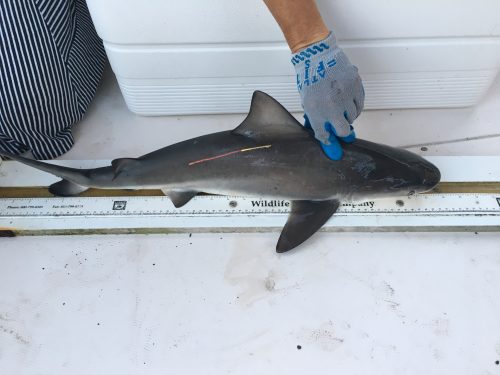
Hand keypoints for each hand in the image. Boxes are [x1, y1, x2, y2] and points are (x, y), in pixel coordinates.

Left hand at [292, 32, 363, 159]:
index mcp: (315, 111)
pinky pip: (360, 104)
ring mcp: (345, 96)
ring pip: (353, 116)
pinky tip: (348, 99)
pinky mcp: (355, 86)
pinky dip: (355, 104)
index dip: (329, 140)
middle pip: (343, 130)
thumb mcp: (308, 102)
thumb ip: (316, 119)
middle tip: (340, 124)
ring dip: (348, 115)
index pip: (324, 135)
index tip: (332, 143)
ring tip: (341, 105)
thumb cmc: (310, 79)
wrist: (318, 56)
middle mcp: (331, 106)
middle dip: (342, 130)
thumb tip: (326, 135)